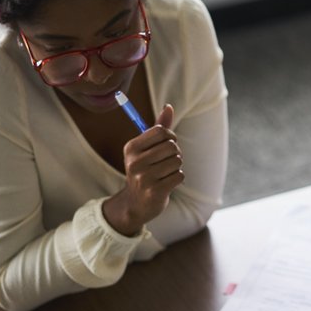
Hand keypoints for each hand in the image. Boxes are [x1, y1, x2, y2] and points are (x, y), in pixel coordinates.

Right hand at [105, 103, 183, 234]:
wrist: (136, 203)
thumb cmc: (145, 170)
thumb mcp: (146, 149)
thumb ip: (158, 128)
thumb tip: (169, 106)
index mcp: (131, 148)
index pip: (161, 131)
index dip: (171, 136)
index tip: (168, 143)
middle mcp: (134, 162)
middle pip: (172, 146)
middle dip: (176, 152)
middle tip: (168, 161)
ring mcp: (144, 178)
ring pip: (177, 161)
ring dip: (176, 167)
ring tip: (166, 173)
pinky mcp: (155, 191)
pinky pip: (179, 175)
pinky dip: (177, 178)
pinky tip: (167, 183)